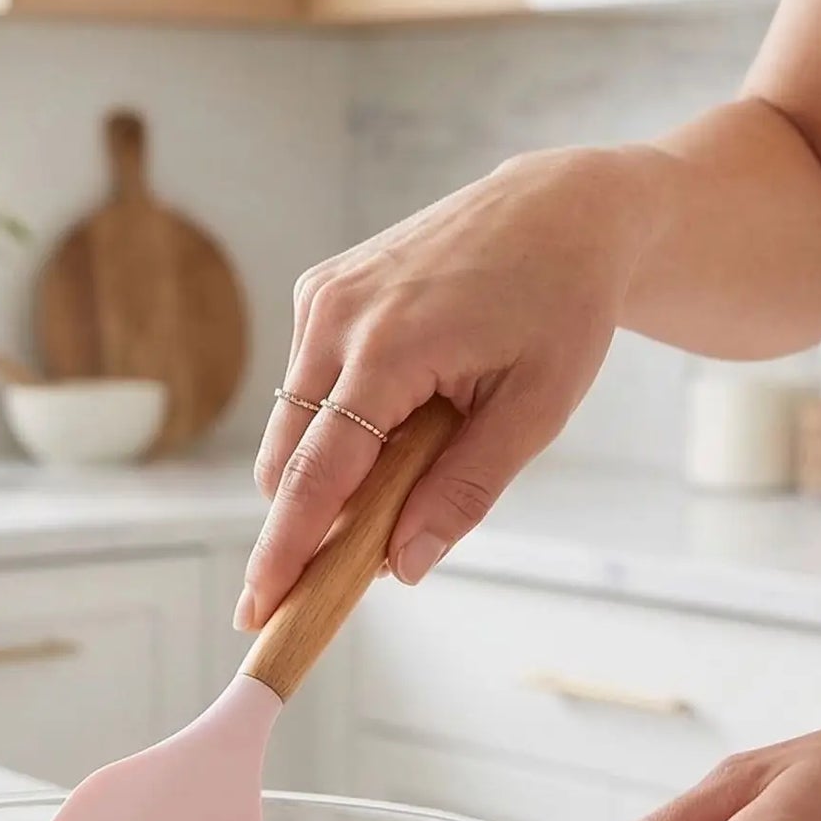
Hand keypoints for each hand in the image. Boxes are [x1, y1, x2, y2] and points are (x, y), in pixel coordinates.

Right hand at [235, 148, 656, 631]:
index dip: (286, 552)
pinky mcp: (318, 290)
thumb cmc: (560, 305)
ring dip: (330, 471)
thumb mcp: (537, 408)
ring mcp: (319, 298)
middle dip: (306, 526)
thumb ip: (465, 490)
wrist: (560, 209)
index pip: (318, 475)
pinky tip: (402, 409)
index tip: (259, 611)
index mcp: (389, 347)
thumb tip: (403, 566)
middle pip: (287, 461)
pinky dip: (337, 422)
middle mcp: (335, 316)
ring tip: (413, 462)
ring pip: (292, 428)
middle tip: (353, 570)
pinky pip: (307, 386)